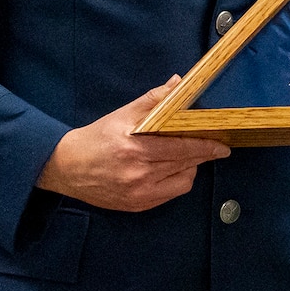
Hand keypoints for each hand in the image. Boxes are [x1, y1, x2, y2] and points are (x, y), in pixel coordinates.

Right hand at [36, 76, 230, 210]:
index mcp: (134, 149)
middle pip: (184, 164)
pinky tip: (172, 170)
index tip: (222, 145)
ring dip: (190, 168)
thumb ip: (153, 100)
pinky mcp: (137, 206)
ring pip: (182, 182)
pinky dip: (177, 181)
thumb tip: (179, 84)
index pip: (180, 149)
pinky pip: (170, 194)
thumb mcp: (122, 114)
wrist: (67, 168)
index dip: (205, 147)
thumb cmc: (96, 138)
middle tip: (213, 146)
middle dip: (202, 155)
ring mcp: (138, 193)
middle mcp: (138, 174)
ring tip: (186, 156)